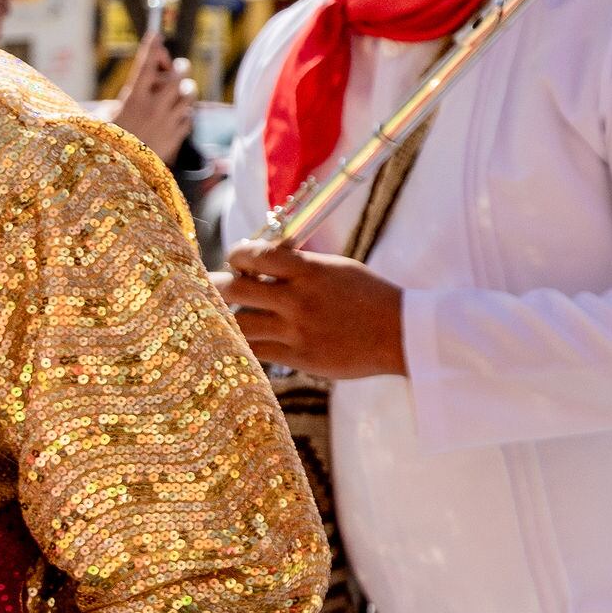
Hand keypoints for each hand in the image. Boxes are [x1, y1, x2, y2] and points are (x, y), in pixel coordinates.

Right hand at [102, 30, 196, 162]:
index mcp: (132, 101)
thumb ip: (126, 94)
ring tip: (175, 90)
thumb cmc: (106, 142)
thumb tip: (148, 72)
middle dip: (176, 68)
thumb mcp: (104, 115)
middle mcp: (153, 109)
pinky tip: (174, 114)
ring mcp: (168, 123)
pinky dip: (184, 111)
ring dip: (183, 89)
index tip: (154, 35)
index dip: (151, 49)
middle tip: (175, 65)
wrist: (118, 175)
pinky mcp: (177, 137)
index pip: (144, 66)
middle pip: (176, 78)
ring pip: (187, 96)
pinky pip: (188, 117)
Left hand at [217, 244, 409, 377]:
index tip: (236, 259)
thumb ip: (302, 265)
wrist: (402, 334)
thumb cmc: (371, 296)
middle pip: (235, 289)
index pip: (256, 255)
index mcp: (310, 271)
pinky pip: (256, 351)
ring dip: (226, 317)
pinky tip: (245, 338)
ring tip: (221, 314)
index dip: (237, 255)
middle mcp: (299, 300)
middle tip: (209, 285)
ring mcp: (297, 331)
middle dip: (216, 285)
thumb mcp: (339, 268)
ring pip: (239, 324)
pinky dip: (245, 343)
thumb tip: (265, 260)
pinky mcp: (300, 357)